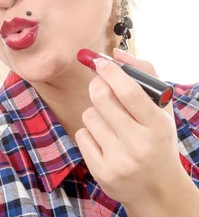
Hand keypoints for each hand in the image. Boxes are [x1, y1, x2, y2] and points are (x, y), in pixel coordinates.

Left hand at [75, 48, 185, 208]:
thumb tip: (116, 53)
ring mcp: (119, 160)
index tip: (98, 61)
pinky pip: (81, 135)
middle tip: (100, 85)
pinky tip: (104, 142)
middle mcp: (139, 144)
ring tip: (111, 124)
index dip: (110, 72)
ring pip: (89, 116)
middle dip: (97, 86)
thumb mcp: (161, 112)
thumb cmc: (157, 141)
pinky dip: (89, 134)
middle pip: (101, 99)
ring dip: (95, 113)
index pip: (129, 92)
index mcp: (157, 126)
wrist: (158, 190)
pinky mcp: (101, 171)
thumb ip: (144, 77)